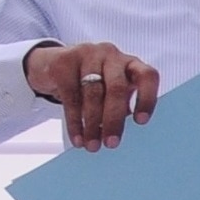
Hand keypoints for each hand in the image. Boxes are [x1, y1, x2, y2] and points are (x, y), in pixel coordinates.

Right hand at [23, 41, 160, 148]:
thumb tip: (119, 136)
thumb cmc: (92, 82)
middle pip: (117, 88)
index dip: (147, 98)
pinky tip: (78, 137)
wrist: (52, 64)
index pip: (147, 76)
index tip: (141, 121)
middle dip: (114, 119)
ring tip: (92, 145)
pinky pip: (70, 96)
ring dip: (93, 124)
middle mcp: (112, 56)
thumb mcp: (111, 90)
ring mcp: (88, 55)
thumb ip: (120, 107)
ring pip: (92, 94)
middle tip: (111, 143)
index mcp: (130, 64)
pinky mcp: (64, 61)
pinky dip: (75, 121)